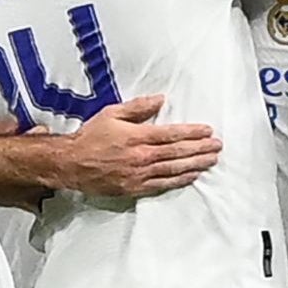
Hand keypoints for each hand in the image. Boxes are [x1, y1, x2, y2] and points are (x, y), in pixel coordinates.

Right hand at [51, 94, 221, 197]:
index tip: (208, 131)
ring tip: (211, 161)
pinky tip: (192, 176)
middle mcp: (140, 156)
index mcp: (137, 136)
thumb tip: (160, 99)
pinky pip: (162, 185)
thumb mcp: (112, 114)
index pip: (172, 134)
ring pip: (173, 170)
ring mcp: (138, 174)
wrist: (70, 163)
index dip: (192, 132)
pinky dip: (179, 180)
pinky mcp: (134, 188)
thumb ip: (138, 107)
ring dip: (195, 165)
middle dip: (200, 149)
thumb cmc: (90, 137)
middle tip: (217, 146)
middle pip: (177, 153)